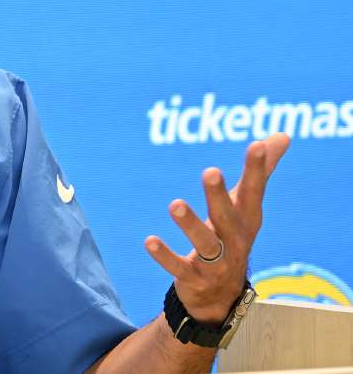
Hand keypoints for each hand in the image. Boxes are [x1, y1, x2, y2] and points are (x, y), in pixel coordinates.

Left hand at [144, 133, 289, 323]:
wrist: (222, 296)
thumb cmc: (232, 237)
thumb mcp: (246, 206)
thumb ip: (260, 172)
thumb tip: (282, 135)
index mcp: (247, 220)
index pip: (254, 192)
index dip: (257, 169)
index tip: (255, 144)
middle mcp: (235, 241)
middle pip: (228, 217)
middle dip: (219, 195)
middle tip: (210, 171)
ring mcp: (216, 263)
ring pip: (206, 243)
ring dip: (190, 224)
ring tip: (175, 204)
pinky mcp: (194, 279)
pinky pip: (179, 267)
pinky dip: (165, 256)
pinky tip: (149, 240)